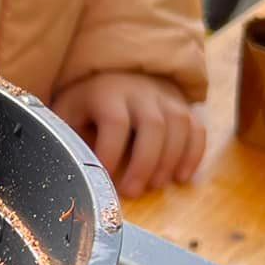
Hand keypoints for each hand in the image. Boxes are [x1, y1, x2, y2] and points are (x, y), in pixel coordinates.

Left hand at [53, 72, 204, 198]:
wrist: (116, 72)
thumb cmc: (87, 102)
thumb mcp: (69, 112)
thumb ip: (67, 135)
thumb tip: (67, 166)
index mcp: (107, 92)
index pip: (114, 121)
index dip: (110, 151)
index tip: (104, 176)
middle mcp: (140, 90)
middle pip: (153, 125)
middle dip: (144, 163)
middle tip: (134, 192)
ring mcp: (166, 96)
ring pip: (178, 125)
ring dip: (170, 160)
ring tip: (156, 185)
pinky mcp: (183, 105)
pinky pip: (197, 128)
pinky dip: (193, 154)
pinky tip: (182, 177)